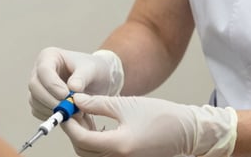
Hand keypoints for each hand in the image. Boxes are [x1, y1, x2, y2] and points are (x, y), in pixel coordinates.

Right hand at [28, 48, 123, 119]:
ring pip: (35, 101)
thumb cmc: (93, 70)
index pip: (43, 70)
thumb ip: (82, 77)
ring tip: (74, 112)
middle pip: (34, 86)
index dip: (52, 84)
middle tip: (69, 109)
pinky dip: (51, 116)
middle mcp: (39, 71)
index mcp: (49, 56)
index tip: (66, 95)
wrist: (96, 81)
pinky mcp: (39, 101)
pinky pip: (38, 111)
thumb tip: (72, 87)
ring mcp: (38, 87)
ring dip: (52, 110)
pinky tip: (68, 115)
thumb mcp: (91, 69)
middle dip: (50, 100)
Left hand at [62, 94, 236, 156]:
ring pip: (91, 154)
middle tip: (72, 112)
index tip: (65, 111)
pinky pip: (103, 154)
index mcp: (119, 145)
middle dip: (74, 131)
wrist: (185, 130)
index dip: (70, 125)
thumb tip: (76, 100)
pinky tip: (96, 125)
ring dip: (83, 137)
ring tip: (84, 115)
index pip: (82, 139)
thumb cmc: (159, 115)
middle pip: (84, 150)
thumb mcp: (125, 104)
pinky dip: (95, 142)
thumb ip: (98, 103)